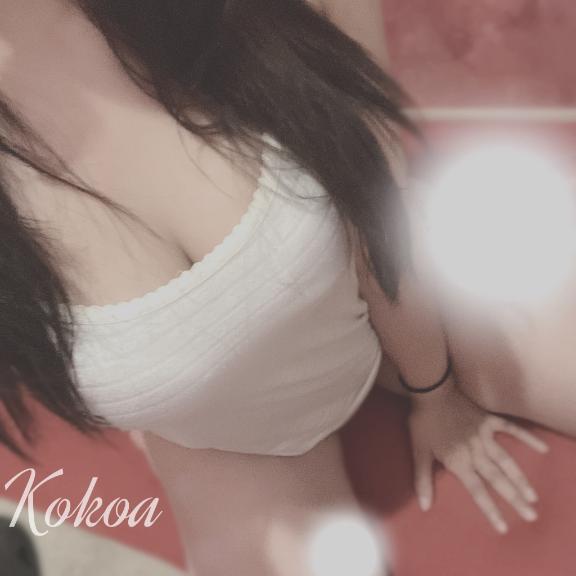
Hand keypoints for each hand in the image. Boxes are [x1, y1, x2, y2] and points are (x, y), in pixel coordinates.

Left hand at [408, 377, 548, 533]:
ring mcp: (484, 436)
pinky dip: (526, 438)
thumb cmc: (423, 422)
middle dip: (514, 499)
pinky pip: (511, 430)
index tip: (504, 527)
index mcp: (459, 461)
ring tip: (533, 496)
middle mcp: (475, 452)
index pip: (477, 490)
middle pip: (497, 479)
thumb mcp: (419, 451)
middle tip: (531, 516)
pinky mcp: (489, 420)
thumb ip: (422, 479)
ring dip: (520, 478)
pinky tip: (542, 448)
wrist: (432, 391)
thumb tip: (424, 506)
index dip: (490, 509)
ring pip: (506, 461)